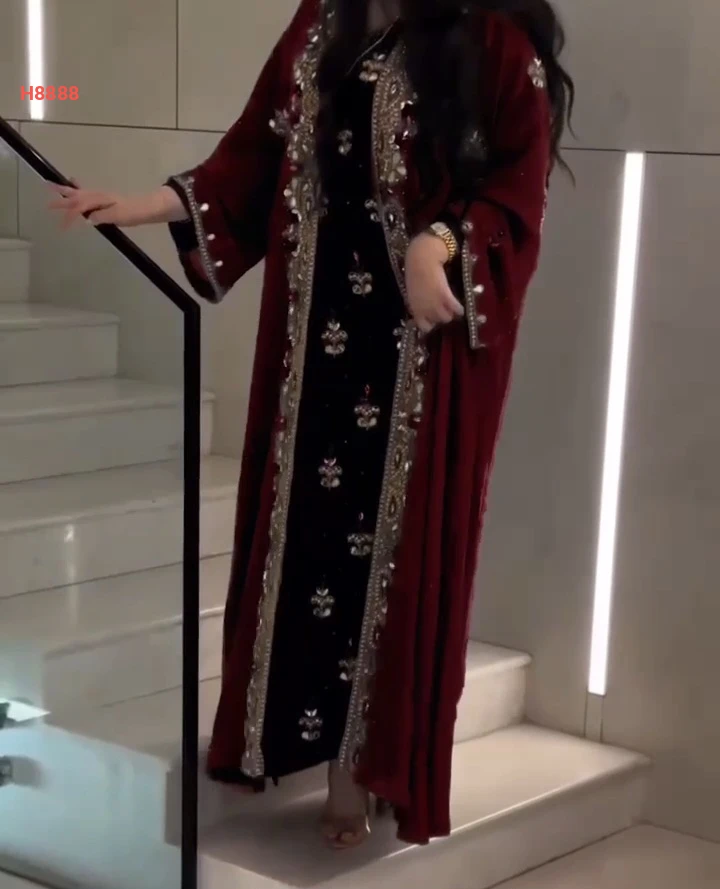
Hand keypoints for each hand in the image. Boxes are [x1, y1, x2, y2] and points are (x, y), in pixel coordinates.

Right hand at [48, 183, 185, 228]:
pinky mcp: (105, 198)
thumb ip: (103, 216)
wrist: (149, 207)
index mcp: (100, 200)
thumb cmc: (135, 213)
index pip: (80, 208)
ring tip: (52, 187)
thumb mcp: (120, 216)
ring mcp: (101, 196)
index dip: (70, 217)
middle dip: (61, 201)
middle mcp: (98, 195)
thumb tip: (88, 219)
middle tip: (47, 205)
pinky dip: (77, 188)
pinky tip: (74, 183)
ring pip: (79, 192)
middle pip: (76, 197)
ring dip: (66, 191)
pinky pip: (87, 192)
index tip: (63, 228)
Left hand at [404, 232, 463, 333]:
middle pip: (438, 322)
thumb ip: (418, 303)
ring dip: (451, 314)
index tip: (433, 319)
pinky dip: (459, 309)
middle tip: (445, 310)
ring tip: (454, 309)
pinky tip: (461, 308)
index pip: (424, 326)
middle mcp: (425, 309)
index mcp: (415, 308)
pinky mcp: (445, 295)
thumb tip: (425, 310)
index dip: (430, 323)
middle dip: (441, 317)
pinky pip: (456, 308)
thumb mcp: (413, 292)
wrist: (422, 259)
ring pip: (447, 318)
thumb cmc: (415, 273)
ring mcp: (435, 303)